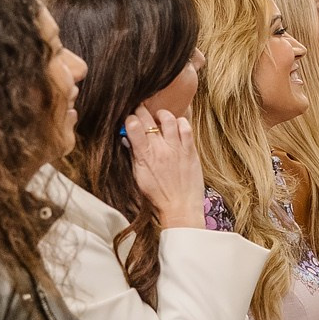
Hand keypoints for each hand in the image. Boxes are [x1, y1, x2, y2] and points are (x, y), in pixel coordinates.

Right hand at [125, 108, 206, 230]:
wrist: (180, 208)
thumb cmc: (158, 196)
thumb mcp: (139, 177)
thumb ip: (134, 155)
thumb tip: (127, 138)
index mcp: (144, 156)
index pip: (133, 125)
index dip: (130, 118)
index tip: (131, 120)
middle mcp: (160, 149)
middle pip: (147, 118)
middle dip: (142, 111)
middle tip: (142, 113)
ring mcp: (176, 148)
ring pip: (168, 118)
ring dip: (162, 114)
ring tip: (160, 118)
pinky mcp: (190, 150)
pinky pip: (186, 127)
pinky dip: (180, 122)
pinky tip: (176, 126)